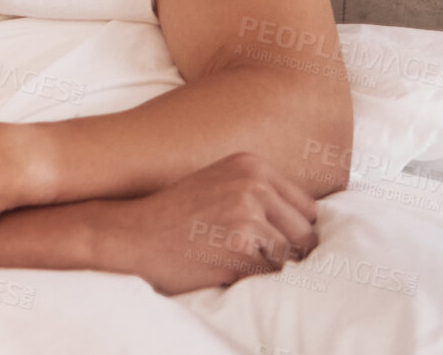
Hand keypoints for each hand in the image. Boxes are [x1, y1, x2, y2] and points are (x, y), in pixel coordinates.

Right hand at [89, 152, 318, 294]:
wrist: (130, 234)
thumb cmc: (173, 217)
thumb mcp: (218, 186)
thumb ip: (261, 196)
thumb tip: (313, 228)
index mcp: (251, 165)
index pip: (307, 207)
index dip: (293, 231)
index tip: (272, 242)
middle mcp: (254, 183)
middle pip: (307, 233)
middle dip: (287, 251)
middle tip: (251, 256)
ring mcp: (249, 212)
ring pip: (289, 257)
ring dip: (265, 266)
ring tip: (228, 256)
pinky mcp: (242, 243)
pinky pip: (269, 274)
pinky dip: (250, 278)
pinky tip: (219, 264)